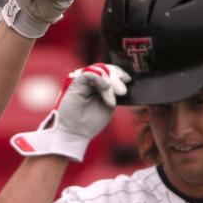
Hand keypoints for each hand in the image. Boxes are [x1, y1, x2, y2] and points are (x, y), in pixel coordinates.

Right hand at [10, 64, 127, 160]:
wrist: (75, 133)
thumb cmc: (90, 122)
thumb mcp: (108, 105)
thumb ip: (113, 92)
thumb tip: (120, 80)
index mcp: (96, 86)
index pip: (108, 72)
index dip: (119, 73)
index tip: (128, 80)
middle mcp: (88, 82)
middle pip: (104, 68)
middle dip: (117, 76)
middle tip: (123, 91)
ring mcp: (81, 82)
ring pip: (98, 70)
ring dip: (110, 80)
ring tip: (117, 93)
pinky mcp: (74, 84)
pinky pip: (89, 74)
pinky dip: (100, 79)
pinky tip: (106, 87)